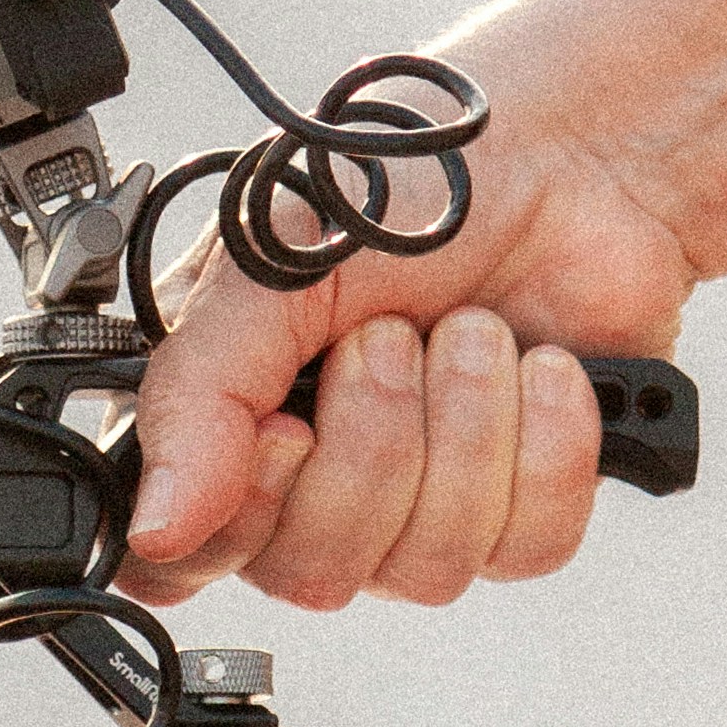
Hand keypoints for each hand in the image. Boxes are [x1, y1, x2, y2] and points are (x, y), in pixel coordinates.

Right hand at [122, 113, 695, 612]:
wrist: (571, 154)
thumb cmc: (411, 184)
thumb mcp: (270, 268)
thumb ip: (198, 398)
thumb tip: (155, 529)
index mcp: (230, 417)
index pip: (191, 557)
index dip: (242, 515)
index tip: (286, 426)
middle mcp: (317, 475)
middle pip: (315, 572)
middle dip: (372, 444)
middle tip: (391, 338)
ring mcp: (423, 500)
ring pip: (426, 569)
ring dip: (463, 433)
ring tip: (473, 331)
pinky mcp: (526, 504)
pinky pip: (527, 547)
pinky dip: (543, 449)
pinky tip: (544, 369)